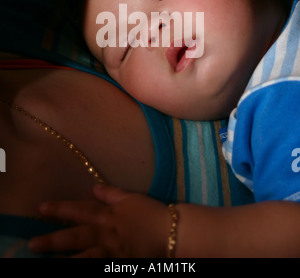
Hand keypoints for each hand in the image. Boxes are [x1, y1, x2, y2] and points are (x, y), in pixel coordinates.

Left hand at [29, 184, 169, 257]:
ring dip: (64, 261)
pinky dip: (86, 269)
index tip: (41, 208)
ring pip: (83, 258)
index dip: (60, 208)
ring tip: (46, 264)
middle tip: (32, 244)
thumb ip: (111, 193)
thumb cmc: (152, 213)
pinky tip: (75, 268)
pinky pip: (99, 269)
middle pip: (75, 237)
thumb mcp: (132, 198)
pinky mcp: (119, 265)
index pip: (79, 210)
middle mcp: (106, 234)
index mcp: (108, 215)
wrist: (172, 233)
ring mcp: (111, 252)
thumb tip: (94, 187)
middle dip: (53, 240)